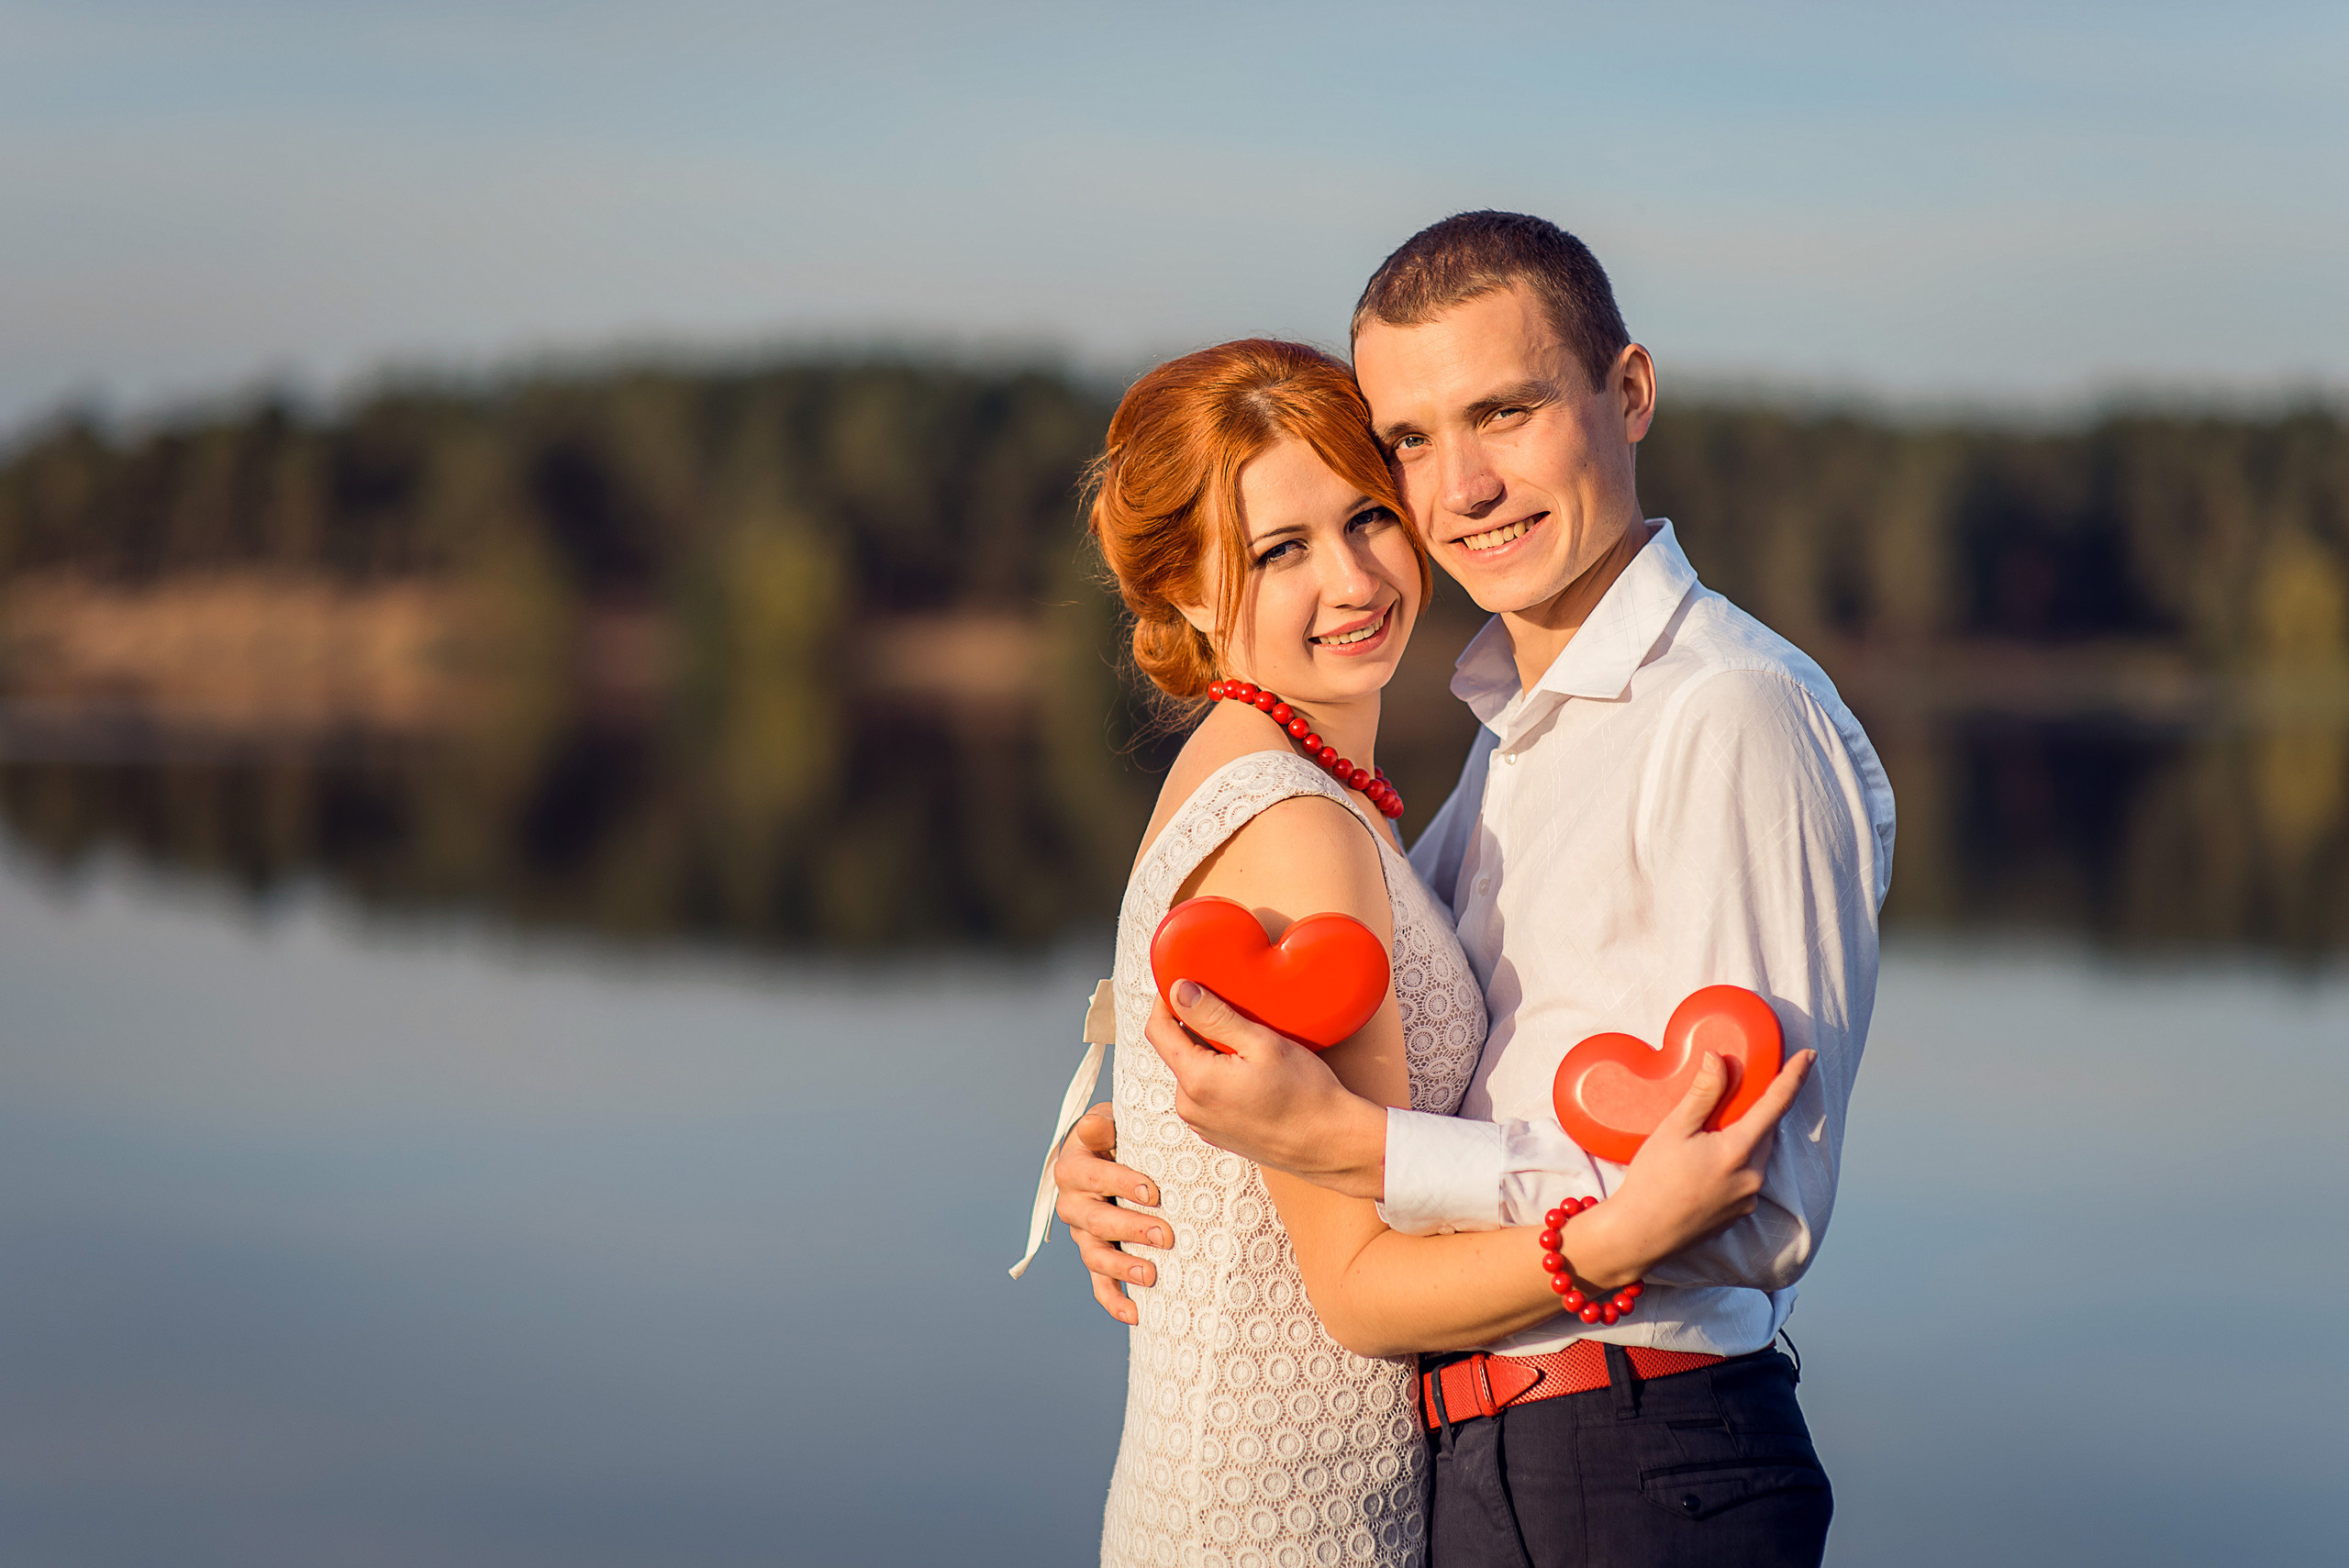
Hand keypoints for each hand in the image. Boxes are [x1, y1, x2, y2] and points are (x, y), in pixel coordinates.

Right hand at [1051, 1102, 1168, 1325]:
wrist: (1111, 1156)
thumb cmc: (1117, 1138)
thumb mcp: (1111, 1124)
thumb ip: (1102, 1126)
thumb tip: (1094, 1126)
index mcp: (1073, 1167)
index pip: (1094, 1176)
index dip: (1121, 1184)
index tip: (1154, 1192)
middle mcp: (1072, 1202)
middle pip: (1094, 1220)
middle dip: (1130, 1229)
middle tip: (1166, 1235)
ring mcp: (1083, 1234)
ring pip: (1093, 1255)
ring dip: (1121, 1267)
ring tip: (1150, 1275)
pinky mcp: (1096, 1256)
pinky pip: (1098, 1283)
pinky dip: (1113, 1300)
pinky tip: (1135, 1315)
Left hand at [1147, 982, 1388, 1199]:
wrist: (1331, 1144)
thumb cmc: (1305, 1094)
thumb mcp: (1262, 1043)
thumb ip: (1214, 1016)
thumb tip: (1179, 990)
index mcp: (1196, 1081)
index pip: (1158, 1030)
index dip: (1165, 1000)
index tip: (1184, 981)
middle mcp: (1190, 1106)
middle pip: (1175, 1050)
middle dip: (1193, 1026)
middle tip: (1229, 1008)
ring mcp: (1201, 1123)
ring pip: (1191, 1071)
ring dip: (1207, 1051)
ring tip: (1245, 1042)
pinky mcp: (1215, 1132)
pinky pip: (1204, 1093)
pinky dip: (1217, 1074)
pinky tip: (1248, 1070)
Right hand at [1569, 1049, 1816, 1289]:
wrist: (1640, 1234)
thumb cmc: (1652, 1180)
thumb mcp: (1674, 1130)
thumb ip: (1703, 1093)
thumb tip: (1719, 1059)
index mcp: (1739, 1151)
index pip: (1776, 1104)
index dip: (1795, 1077)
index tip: (1809, 1056)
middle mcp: (1752, 1176)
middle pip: (1767, 1131)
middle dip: (1760, 1109)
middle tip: (1740, 1092)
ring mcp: (1748, 1199)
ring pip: (1758, 1154)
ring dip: (1747, 1137)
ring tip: (1715, 1130)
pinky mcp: (1739, 1214)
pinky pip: (1748, 1177)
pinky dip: (1737, 1162)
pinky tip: (1708, 1163)